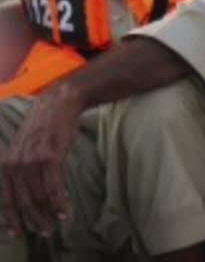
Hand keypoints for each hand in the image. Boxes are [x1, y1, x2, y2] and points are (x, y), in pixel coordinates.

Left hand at [0, 84, 82, 235]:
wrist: (58, 104)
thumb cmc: (43, 126)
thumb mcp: (22, 148)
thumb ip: (19, 168)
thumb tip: (24, 192)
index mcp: (6, 164)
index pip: (5, 199)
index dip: (11, 219)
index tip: (18, 234)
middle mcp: (15, 164)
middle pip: (23, 201)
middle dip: (33, 220)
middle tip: (44, 232)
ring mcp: (32, 161)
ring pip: (38, 197)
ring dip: (47, 215)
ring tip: (55, 224)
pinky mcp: (51, 157)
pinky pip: (53, 187)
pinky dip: (59, 203)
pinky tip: (64, 212)